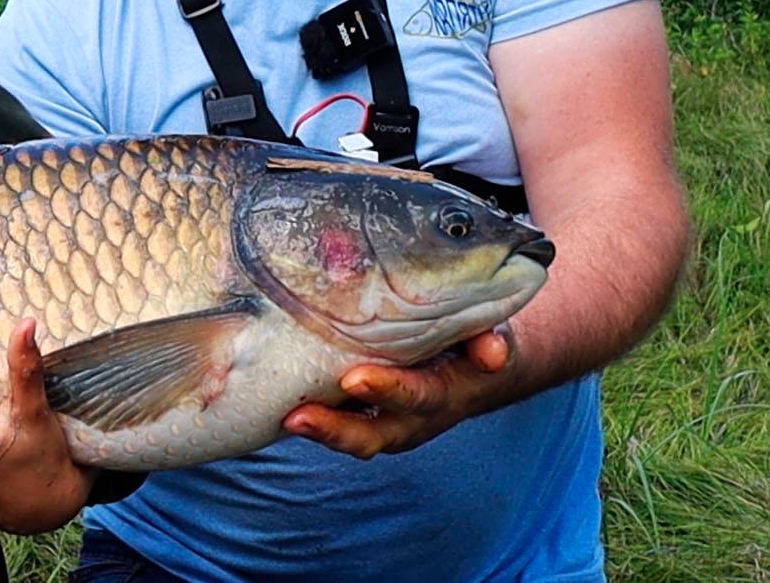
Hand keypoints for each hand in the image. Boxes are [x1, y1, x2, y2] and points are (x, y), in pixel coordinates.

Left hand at [284, 327, 516, 458]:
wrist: (481, 363)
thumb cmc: (475, 338)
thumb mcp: (489, 334)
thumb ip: (489, 340)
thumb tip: (492, 354)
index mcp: (445, 392)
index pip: (417, 395)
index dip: (389, 390)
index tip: (356, 379)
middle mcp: (414, 417)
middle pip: (374, 434)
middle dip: (338, 429)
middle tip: (300, 417)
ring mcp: (390, 421)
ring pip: (354, 436)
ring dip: (320, 431)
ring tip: (284, 418)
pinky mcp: (368, 415)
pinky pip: (341, 422)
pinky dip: (314, 420)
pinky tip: (276, 405)